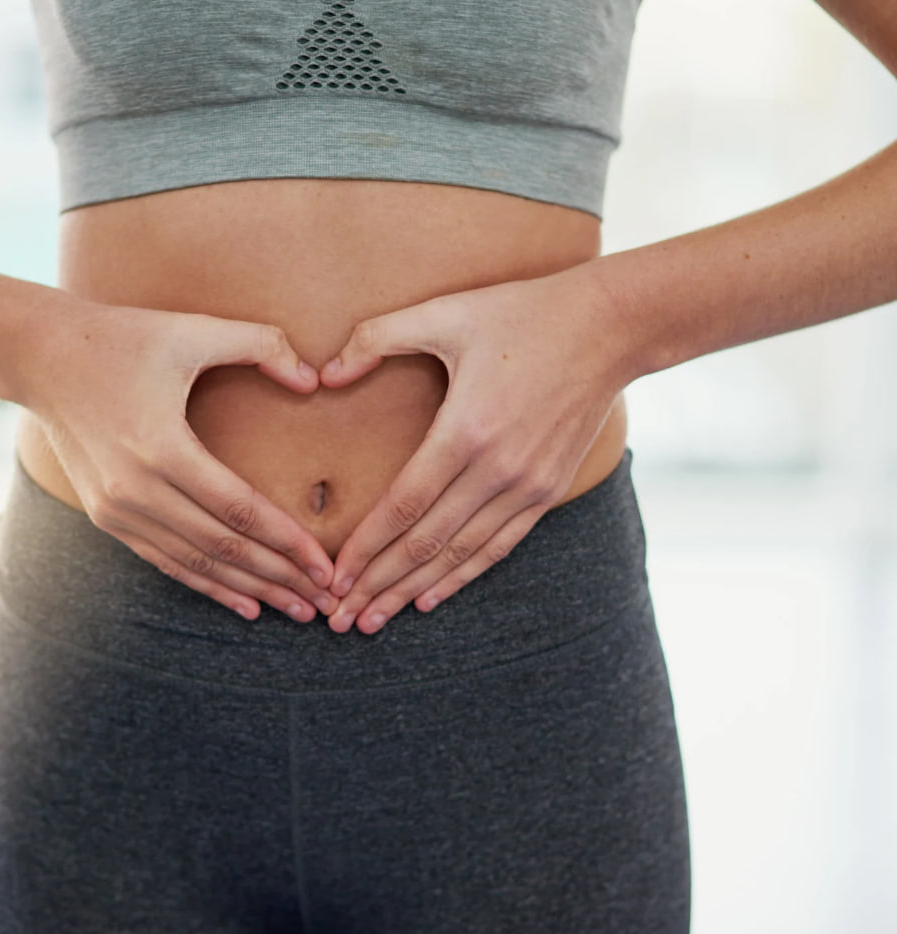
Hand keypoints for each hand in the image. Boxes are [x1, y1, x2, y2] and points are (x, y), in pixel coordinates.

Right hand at [23, 297, 339, 622]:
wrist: (40, 356)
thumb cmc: (123, 337)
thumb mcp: (193, 328)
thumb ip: (262, 344)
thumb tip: (314, 380)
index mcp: (161, 447)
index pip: (239, 510)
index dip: (287, 542)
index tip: (325, 566)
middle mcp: (136, 489)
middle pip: (223, 548)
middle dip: (280, 578)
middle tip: (325, 601)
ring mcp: (117, 510)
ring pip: (197, 564)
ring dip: (250, 590)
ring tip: (297, 610)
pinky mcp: (106, 517)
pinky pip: (167, 561)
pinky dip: (208, 586)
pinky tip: (245, 604)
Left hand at [317, 265, 630, 633]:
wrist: (610, 328)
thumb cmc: (520, 313)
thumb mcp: (443, 312)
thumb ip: (376, 339)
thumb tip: (323, 374)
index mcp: (465, 431)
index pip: (403, 507)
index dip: (364, 548)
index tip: (332, 578)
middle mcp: (497, 470)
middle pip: (424, 543)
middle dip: (377, 584)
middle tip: (338, 618)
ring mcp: (527, 485)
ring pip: (459, 554)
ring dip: (412, 591)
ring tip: (372, 620)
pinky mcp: (548, 490)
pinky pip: (498, 546)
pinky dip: (462, 575)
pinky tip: (431, 598)